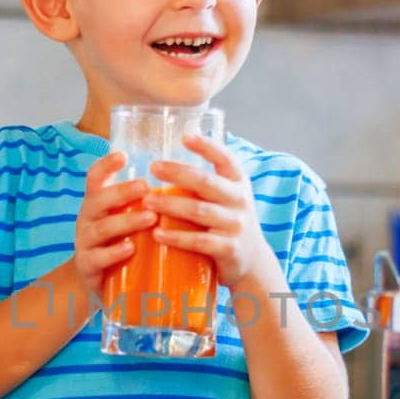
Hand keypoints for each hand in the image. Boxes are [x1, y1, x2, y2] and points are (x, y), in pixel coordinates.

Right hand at [74, 150, 155, 297]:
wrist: (97, 284)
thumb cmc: (120, 244)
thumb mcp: (126, 220)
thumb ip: (142, 204)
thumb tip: (183, 182)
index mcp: (96, 204)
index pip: (95, 178)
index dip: (105, 165)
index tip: (124, 155)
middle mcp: (87, 219)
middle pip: (97, 200)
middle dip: (122, 192)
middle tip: (146, 187)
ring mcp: (85, 243)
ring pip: (101, 229)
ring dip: (126, 221)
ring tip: (150, 218)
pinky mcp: (87, 267)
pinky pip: (98, 258)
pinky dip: (114, 252)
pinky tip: (131, 249)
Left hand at [146, 134, 274, 287]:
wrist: (252, 262)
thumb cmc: (229, 224)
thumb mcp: (228, 198)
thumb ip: (206, 183)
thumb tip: (167, 162)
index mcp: (238, 183)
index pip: (226, 158)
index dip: (206, 146)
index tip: (184, 136)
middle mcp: (240, 200)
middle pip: (206, 182)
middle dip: (178, 173)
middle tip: (153, 167)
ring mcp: (236, 225)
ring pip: (199, 211)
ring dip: (170, 205)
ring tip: (147, 201)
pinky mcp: (229, 249)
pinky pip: (199, 241)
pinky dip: (177, 237)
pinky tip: (157, 234)